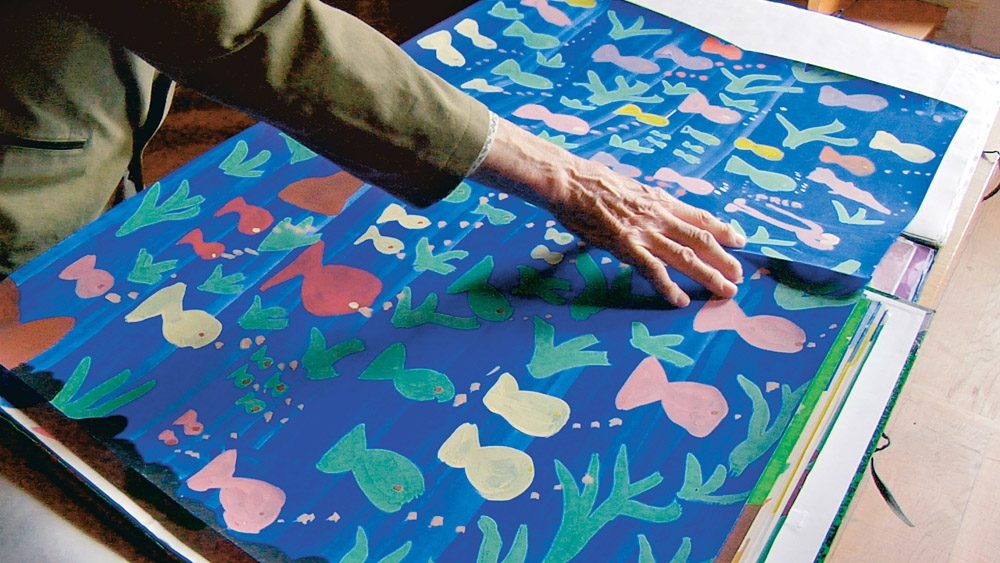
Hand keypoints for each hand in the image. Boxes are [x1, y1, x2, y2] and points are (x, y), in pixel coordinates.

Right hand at [470, 118, 744, 307]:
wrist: (569, 181)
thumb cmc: (590, 183)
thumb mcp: (627, 188)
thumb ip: (644, 202)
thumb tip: (653, 210)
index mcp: (659, 200)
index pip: (699, 216)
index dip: (723, 229)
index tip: (740, 239)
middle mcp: (659, 216)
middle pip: (701, 239)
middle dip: (724, 259)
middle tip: (740, 276)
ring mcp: (644, 232)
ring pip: (686, 256)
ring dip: (709, 275)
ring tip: (726, 291)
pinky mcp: (626, 246)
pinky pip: (653, 270)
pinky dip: (668, 287)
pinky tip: (680, 301)